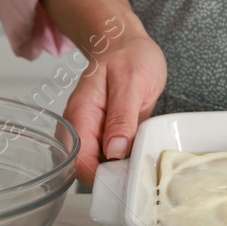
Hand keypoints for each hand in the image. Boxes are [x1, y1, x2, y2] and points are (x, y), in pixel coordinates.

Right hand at [63, 26, 166, 185]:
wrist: (127, 43)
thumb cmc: (128, 56)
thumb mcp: (130, 83)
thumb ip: (121, 116)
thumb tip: (115, 151)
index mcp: (81, 116)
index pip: (80, 161)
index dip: (101, 176)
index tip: (126, 182)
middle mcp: (84, 128)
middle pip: (90, 169)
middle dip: (113, 178)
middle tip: (142, 177)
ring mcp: (97, 132)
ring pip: (104, 166)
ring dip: (124, 172)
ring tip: (146, 168)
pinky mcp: (112, 134)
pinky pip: (118, 157)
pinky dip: (130, 162)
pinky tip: (145, 159)